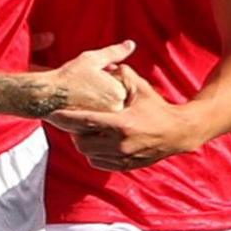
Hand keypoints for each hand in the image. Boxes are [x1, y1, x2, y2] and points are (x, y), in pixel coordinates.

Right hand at [41, 40, 135, 118]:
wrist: (44, 95)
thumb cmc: (67, 76)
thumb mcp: (92, 59)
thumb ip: (114, 52)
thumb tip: (130, 44)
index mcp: (119, 91)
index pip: (120, 86)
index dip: (106, 81)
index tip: (90, 80)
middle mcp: (115, 109)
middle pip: (115, 100)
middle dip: (102, 95)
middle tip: (84, 90)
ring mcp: (103, 122)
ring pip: (105, 113)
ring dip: (96, 107)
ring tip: (80, 100)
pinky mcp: (91, 130)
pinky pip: (95, 124)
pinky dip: (88, 118)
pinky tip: (77, 110)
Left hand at [59, 65, 195, 170]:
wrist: (179, 132)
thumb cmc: (157, 107)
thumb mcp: (141, 89)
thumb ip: (122, 74)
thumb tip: (107, 63)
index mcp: (122, 124)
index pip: (85, 122)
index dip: (66, 119)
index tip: (52, 114)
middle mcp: (121, 144)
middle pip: (81, 143)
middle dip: (75, 134)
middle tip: (77, 124)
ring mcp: (124, 158)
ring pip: (88, 155)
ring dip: (85, 144)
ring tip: (88, 133)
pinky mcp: (126, 166)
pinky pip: (99, 163)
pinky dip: (95, 154)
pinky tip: (99, 143)